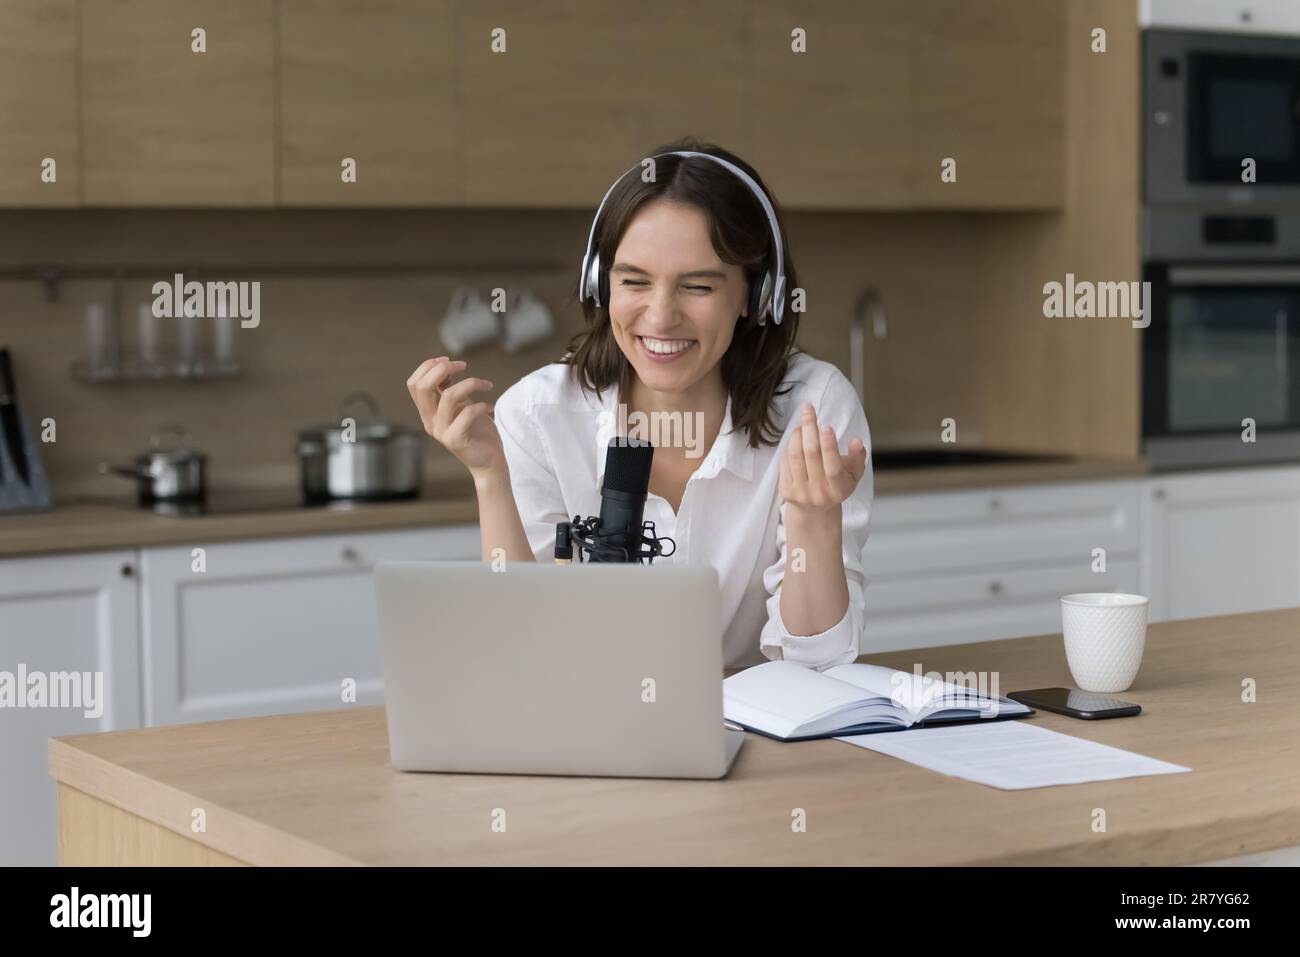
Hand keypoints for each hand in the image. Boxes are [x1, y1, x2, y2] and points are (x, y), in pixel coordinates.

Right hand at [406, 356, 503, 478]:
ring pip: (448, 396)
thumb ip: (448, 390)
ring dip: (471, 383)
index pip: (414, 384)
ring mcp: (441, 432)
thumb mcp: (461, 405)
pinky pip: (467, 413)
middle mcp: (429, 422)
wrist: (488, 462)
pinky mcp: (456, 440)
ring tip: (487, 385)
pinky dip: (482, 404)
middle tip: (463, 366)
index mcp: (427, 413)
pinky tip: (490, 406)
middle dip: (443, 369)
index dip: (429, 367)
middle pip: (423, 387)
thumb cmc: (477, 432)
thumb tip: (444, 367)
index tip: (450, 361)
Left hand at [779, 402, 867, 515]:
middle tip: (808, 409)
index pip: (833, 466)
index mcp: (839, 489)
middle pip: (811, 455)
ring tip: (802, 424)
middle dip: (809, 428)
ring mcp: (800, 493)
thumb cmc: (837, 484)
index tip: (826, 426)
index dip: (829, 446)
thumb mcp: (854, 474)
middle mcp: (819, 493)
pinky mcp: (786, 492)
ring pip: (795, 456)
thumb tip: (857, 440)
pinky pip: (785, 462)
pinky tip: (796, 440)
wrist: (815, 510)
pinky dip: (789, 447)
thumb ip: (858, 457)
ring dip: (797, 434)